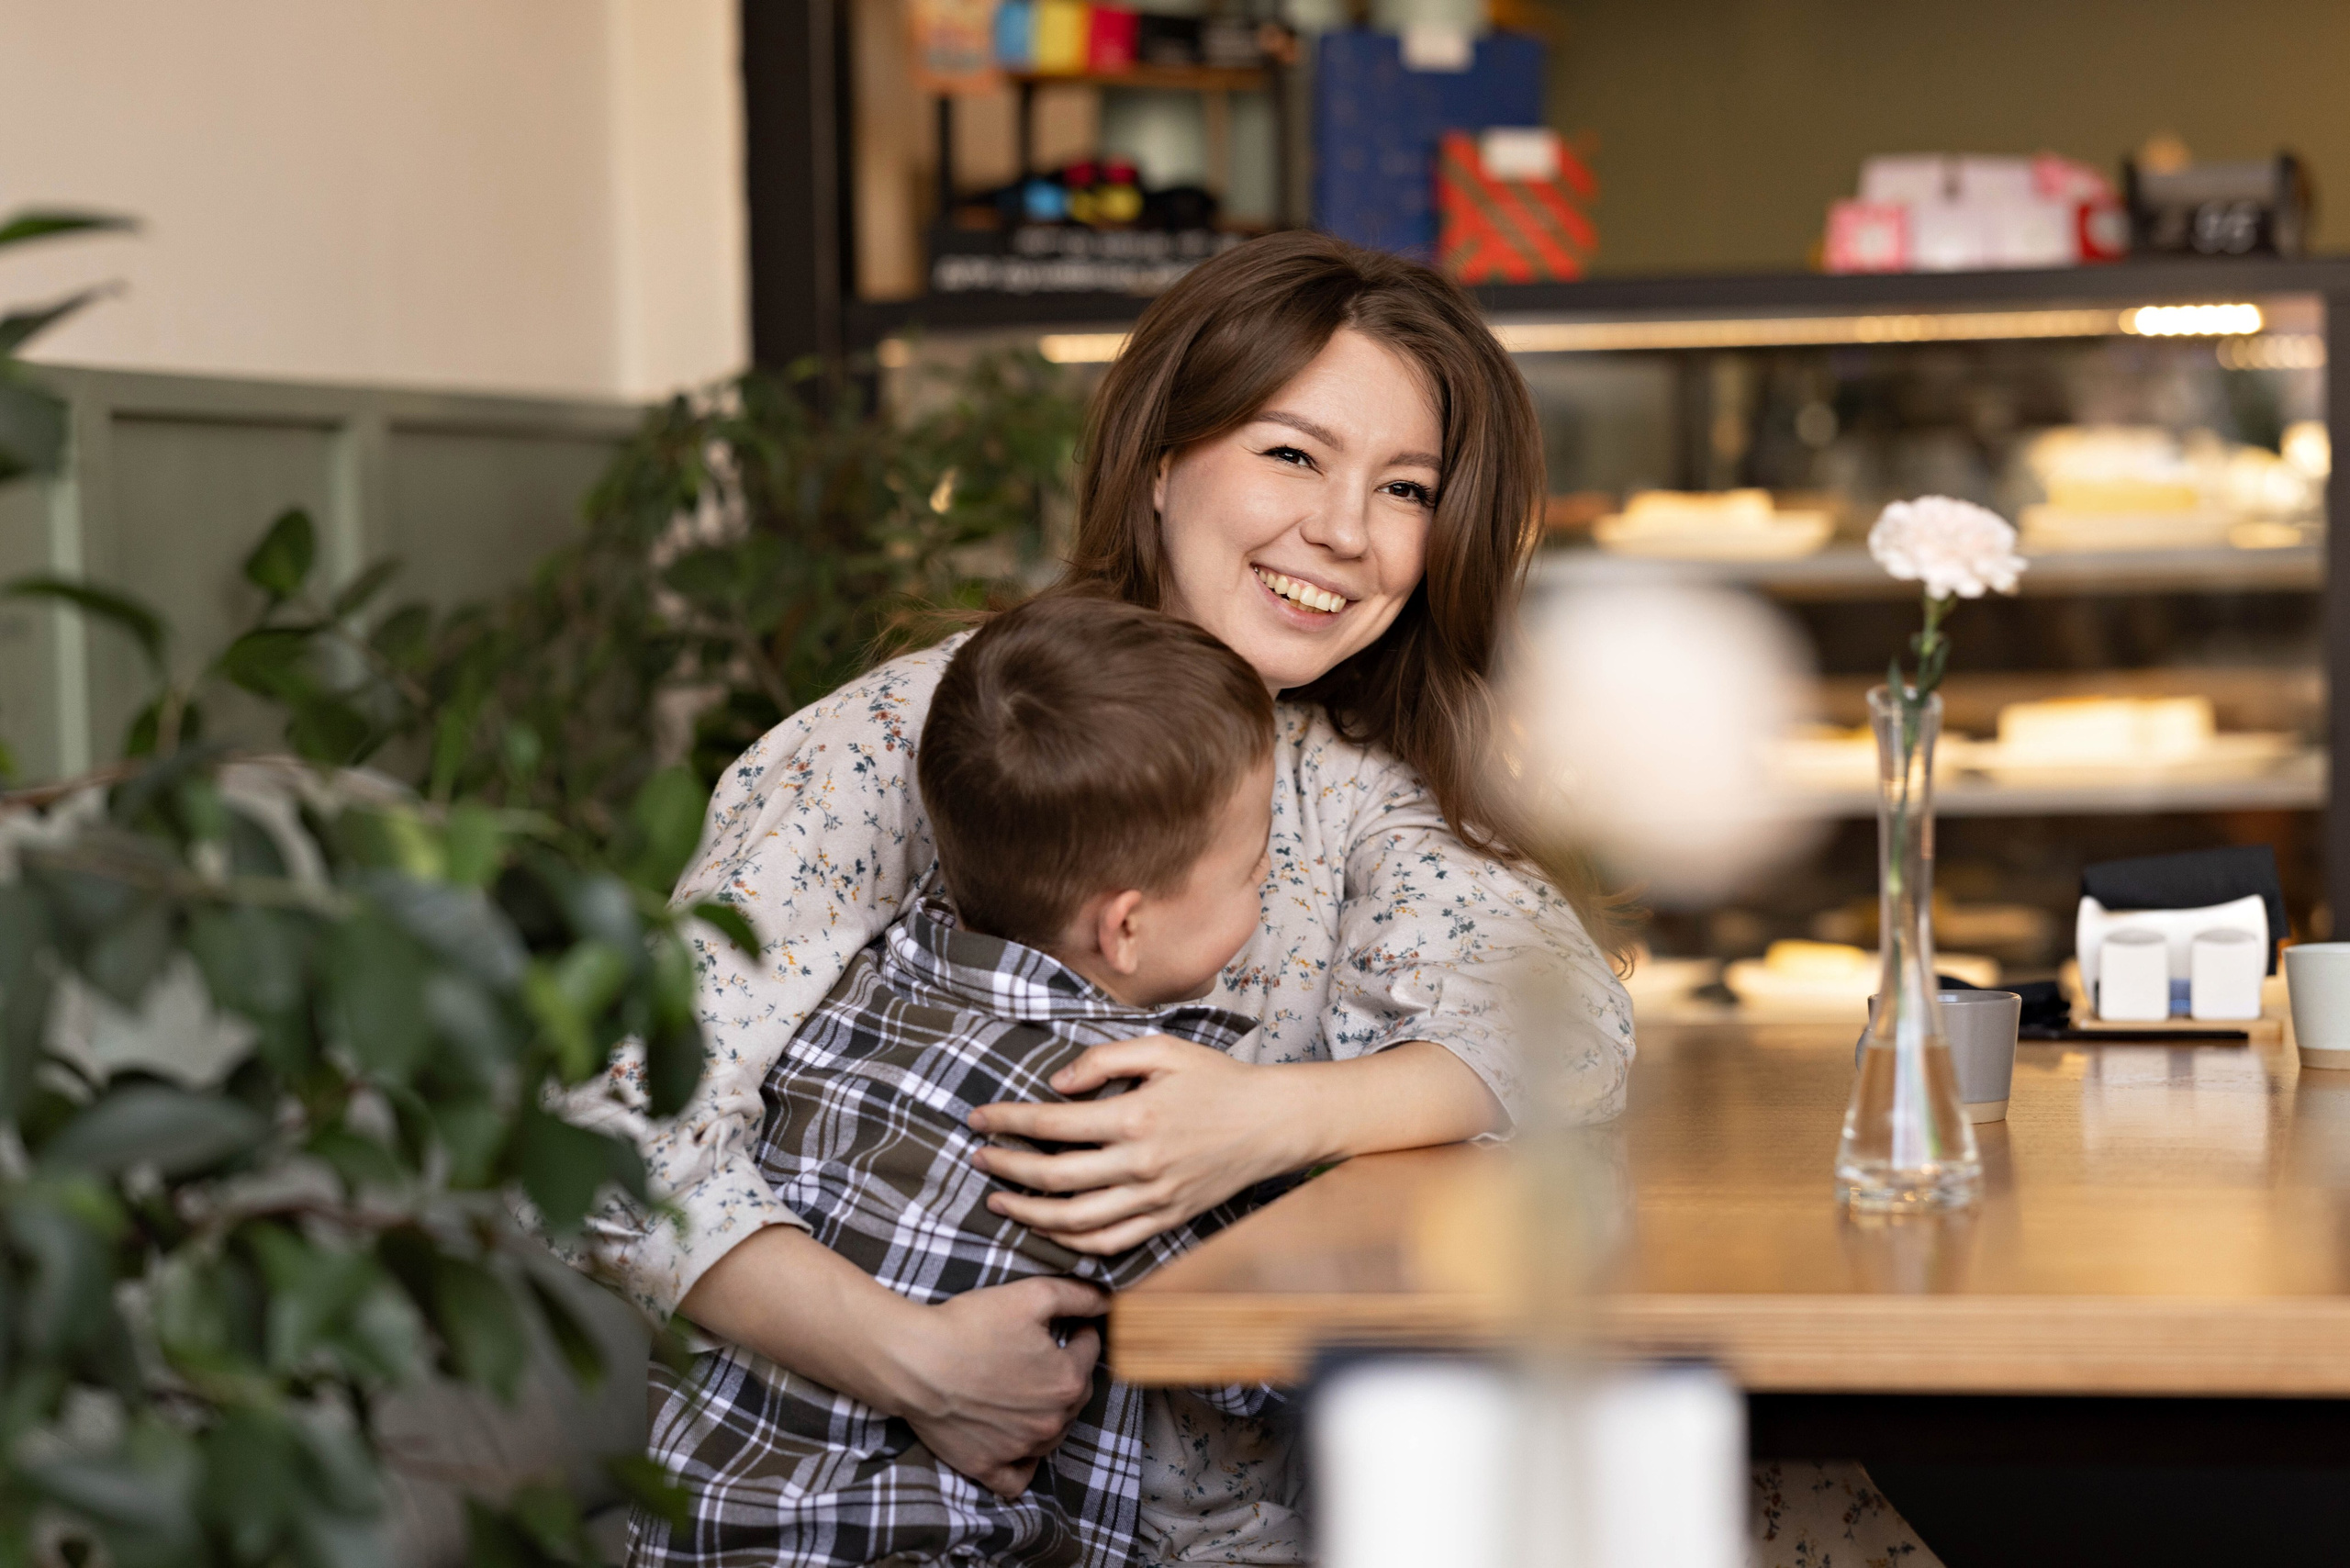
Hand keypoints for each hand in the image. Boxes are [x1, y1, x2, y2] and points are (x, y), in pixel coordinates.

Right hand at [889, 1275, 1107, 1497]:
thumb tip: (1108, 1299)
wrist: (915, 1362)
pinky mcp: (988, 1466)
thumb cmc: (970, 1326)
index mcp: (1067, 1381)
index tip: (1069, 1323)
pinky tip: (1018, 1442)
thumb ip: (1077, 1296)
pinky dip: (1023, 1462)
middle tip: (1043, 1354)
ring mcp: (1020, 1449)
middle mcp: (1050, 1422)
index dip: (1080, 1331)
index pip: (1090, 1351)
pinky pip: (1018, 1477)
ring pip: (1052, 1433)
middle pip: (1075, 1394)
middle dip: (1067, 1371)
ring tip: (1026, 1389)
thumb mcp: (1031, 1295)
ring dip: (1048, 1412)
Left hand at [968, 1035, 1303, 1253]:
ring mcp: (1155, 1199)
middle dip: (1007, 1167)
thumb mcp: (1163, 1050)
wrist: (1273, 1123)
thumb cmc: (1218, 1081)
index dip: (1007, 1121)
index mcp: (1135, 1117)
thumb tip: (1056, 1084)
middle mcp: (1141, 1164)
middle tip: (979, 1157)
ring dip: (1029, 1213)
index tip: (980, 1118)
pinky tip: (1049, 1229)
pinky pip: (1110, 1243)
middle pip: (1054, 1177)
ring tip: (999, 1199)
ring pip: (1076, 1221)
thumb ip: (1104, 1058)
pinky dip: (1072, 1242)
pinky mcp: (1167, 1219)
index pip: (1052, 1124)